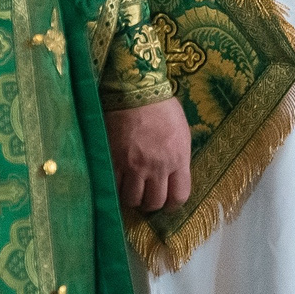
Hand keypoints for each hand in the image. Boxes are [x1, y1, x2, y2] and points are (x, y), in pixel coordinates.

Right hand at [106, 95, 191, 212]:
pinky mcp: (114, 160)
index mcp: (178, 158)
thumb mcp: (181, 132)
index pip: (179, 197)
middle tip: (145, 195)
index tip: (166, 201)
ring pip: (132, 200)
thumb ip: (178, 157)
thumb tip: (173, 174)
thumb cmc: (161, 106)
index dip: (172, 204)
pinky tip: (116, 182)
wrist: (134, 89)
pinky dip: (115, 189)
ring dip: (132, 198)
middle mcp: (157, 166)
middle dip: (150, 203)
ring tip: (130, 189)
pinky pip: (113, 187)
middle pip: (154, 202)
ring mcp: (134, 165)